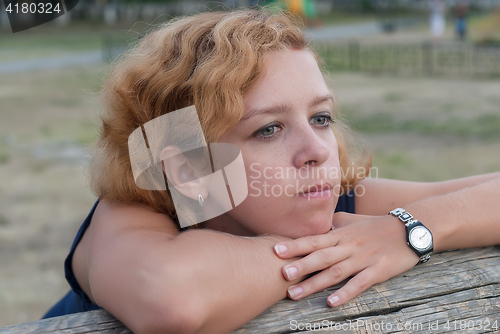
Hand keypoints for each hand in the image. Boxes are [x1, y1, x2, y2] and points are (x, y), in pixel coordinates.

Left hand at [273, 212, 419, 306]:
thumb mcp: (352, 221)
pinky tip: (331, 302)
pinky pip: (360, 283)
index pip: (314, 240)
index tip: (275, 250)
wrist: (410, 228)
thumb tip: (312, 225)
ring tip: (295, 294)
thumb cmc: (376, 225)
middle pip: (321, 256)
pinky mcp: (378, 270)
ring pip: (335, 272)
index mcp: (340, 235)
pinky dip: (345, 293)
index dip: (294, 245)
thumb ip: (331, 224)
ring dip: (314, 283)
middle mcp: (348, 246)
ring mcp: (363, 259)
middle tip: (281, 274)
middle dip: (301, 265)